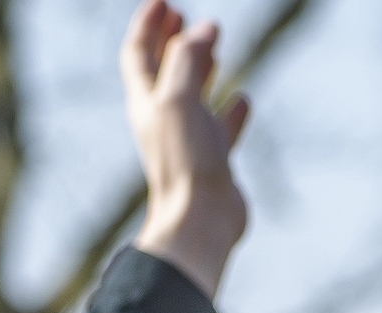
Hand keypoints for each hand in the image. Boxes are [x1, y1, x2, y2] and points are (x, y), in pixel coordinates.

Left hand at [120, 4, 248, 294]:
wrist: (200, 221)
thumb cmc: (183, 162)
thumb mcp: (179, 99)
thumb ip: (188, 59)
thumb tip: (206, 30)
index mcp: (147, 102)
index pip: (138, 53)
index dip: (148, 25)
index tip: (163, 1)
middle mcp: (164, 119)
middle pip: (163, 71)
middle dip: (171, 41)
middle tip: (182, 17)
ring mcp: (189, 141)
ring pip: (193, 97)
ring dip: (201, 70)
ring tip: (215, 49)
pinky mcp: (214, 161)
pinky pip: (222, 129)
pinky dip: (231, 111)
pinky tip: (243, 99)